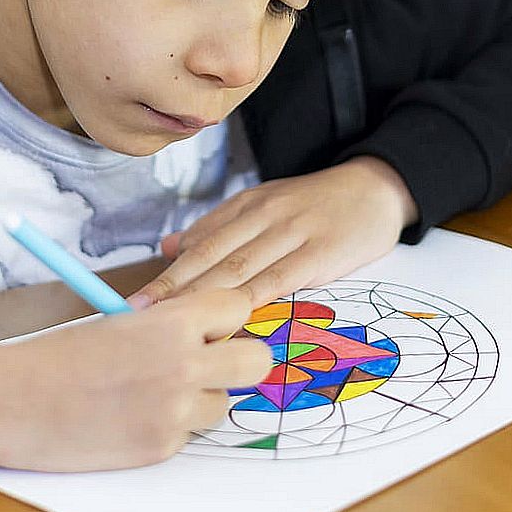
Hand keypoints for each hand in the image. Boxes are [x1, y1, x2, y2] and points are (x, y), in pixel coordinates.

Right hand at [0, 288, 270, 470]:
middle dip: (239, 361)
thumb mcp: (122, 321)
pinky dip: (167, 428)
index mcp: (173, 319)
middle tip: (212, 363)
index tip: (209, 325)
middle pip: (257, 361)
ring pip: (223, 404)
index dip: (225, 317)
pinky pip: (188, 436)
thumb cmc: (62, 354)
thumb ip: (172, 324)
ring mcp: (177, 409)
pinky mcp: (162, 447)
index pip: (239, 306)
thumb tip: (214, 329)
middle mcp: (185, 363)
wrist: (14, 400)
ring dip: (198, 400)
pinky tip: (129, 417)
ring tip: (150, 393)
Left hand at [127, 156, 419, 309]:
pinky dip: (254, 298)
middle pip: (212, 256)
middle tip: (140, 316)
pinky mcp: (321, 251)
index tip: (135, 303)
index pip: (200, 244)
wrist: (376, 188)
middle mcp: (264, 216)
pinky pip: (282, 278)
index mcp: (247, 206)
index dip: (167, 276)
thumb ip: (220, 227)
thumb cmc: (318, 205)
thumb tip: (169, 246)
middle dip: (174, 289)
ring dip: (204, 297)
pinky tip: (234, 318)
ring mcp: (293, 232)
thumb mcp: (265, 205)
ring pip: (241, 267)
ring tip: (174, 323)